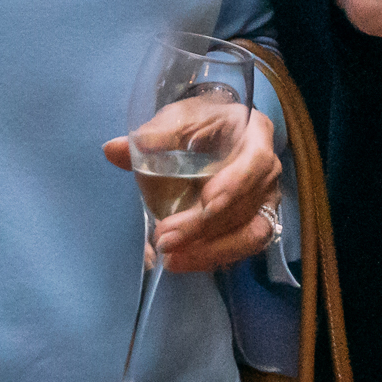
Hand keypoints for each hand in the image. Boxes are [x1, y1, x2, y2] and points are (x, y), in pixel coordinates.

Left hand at [103, 110, 277, 272]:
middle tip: (165, 239)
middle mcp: (268, 172)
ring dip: (210, 251)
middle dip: (204, 228)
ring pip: (249, 235)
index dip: (234, 185)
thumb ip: (152, 135)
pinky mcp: (255, 224)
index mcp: (256, 135)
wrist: (216, 134)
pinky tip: (181, 261)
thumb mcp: (178, 119)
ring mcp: (265, 201)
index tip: (205, 203)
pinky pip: (240, 249)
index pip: (256, 162)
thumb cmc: (200, 123)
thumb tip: (113, 150)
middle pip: (245, 206)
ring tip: (171, 260)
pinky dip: (210, 258)